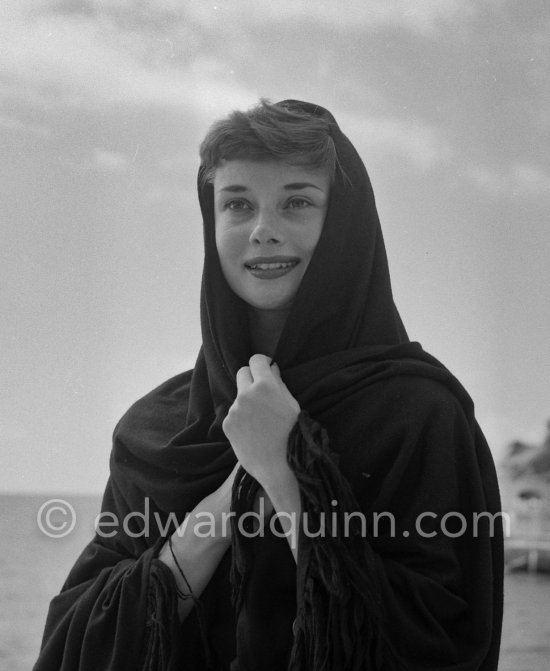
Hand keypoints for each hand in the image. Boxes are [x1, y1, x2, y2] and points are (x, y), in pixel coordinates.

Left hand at [222, 354, 299, 489]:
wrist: (279, 466)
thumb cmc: (292, 434)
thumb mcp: (292, 405)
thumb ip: (279, 384)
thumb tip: (271, 369)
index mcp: (265, 386)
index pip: (255, 360)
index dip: (262, 363)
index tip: (265, 368)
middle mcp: (246, 394)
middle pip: (242, 373)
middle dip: (251, 377)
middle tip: (261, 390)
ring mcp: (234, 409)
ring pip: (239, 396)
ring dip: (247, 401)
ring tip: (260, 420)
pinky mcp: (227, 424)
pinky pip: (234, 413)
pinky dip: (242, 418)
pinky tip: (253, 431)